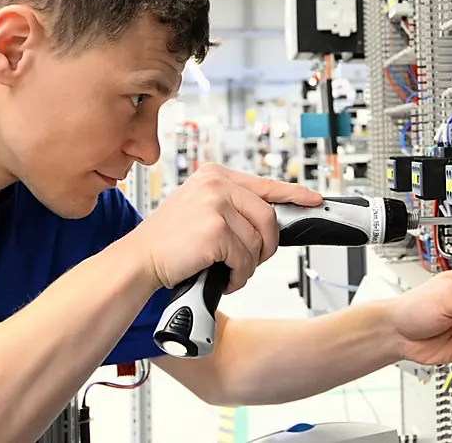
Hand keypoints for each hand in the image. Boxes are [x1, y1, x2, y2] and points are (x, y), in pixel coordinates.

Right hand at [128, 163, 321, 292]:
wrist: (139, 260)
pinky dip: (238, 276)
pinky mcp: (216, 231)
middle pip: (268, 217)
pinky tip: (221, 277)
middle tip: (250, 261)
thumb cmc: (169, 242)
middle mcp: (216, 184)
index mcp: (215, 175)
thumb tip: (268, 219)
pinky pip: (245, 259)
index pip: (265, 183)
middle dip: (266, 247)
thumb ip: (231, 206)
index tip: (312, 200)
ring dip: (247, 265)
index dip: (294, 194)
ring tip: (226, 270)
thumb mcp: (200, 209)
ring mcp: (216, 205)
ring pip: (258, 242)